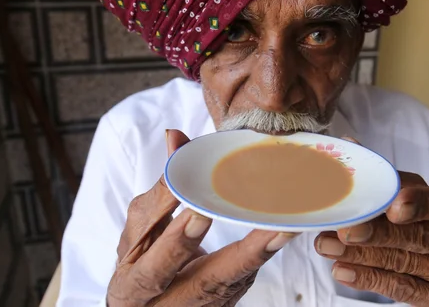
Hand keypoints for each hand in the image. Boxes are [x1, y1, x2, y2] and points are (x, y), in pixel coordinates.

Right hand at [108, 129, 295, 306]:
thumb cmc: (141, 263)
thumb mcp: (138, 232)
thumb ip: (159, 190)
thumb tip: (175, 138)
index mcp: (137, 288)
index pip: (156, 267)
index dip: (177, 241)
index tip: (198, 211)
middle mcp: (175, 302)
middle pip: (210, 283)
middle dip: (242, 254)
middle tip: (271, 225)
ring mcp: (208, 304)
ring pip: (241, 278)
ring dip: (266, 249)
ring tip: (291, 222)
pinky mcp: (231, 296)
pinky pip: (251, 271)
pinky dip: (269, 246)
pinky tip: (288, 224)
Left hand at [315, 171, 428, 306]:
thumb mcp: (423, 194)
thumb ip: (391, 177)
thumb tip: (347, 144)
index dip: (423, 203)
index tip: (394, 204)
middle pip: (425, 237)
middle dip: (379, 232)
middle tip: (346, 227)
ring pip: (407, 262)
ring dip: (362, 254)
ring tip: (327, 245)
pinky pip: (403, 289)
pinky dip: (369, 279)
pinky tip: (342, 270)